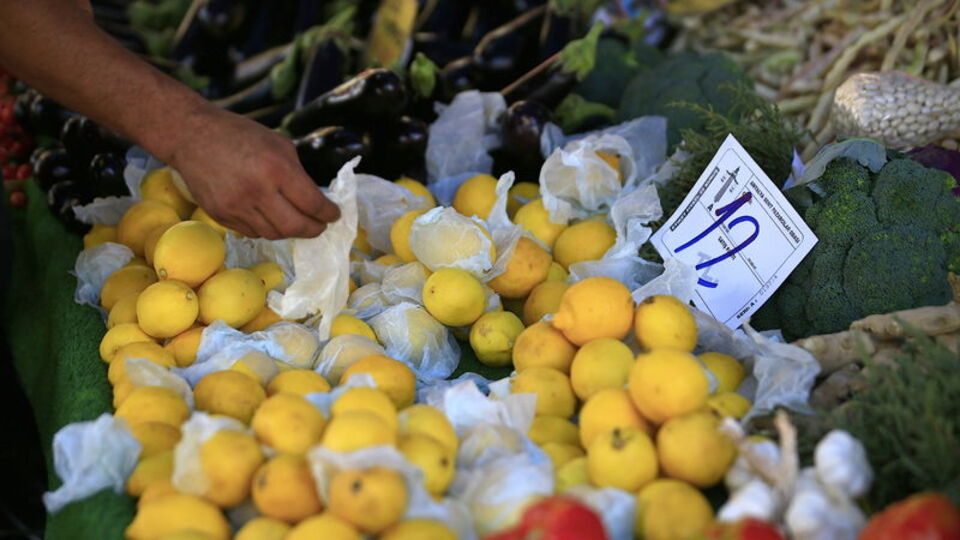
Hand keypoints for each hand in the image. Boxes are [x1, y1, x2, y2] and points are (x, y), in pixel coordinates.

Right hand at [164, 105, 339, 238]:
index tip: (334, 214)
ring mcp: (236, 206)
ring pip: (273, 234)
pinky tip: (271, 217)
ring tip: (296, 220)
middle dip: (313, 230)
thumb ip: (298, 173)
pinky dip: (266, 227)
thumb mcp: (279, 144)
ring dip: (289, 230)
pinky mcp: (221, 215)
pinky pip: (252, 232)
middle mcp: (257, 191)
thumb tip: (316, 199)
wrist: (191, 136)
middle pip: (295, 227)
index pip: (312, 204)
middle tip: (320, 226)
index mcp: (276, 169)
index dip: (328, 213)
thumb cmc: (240, 135)